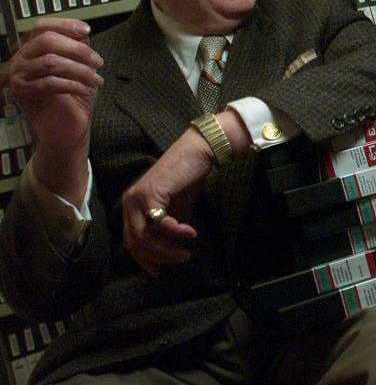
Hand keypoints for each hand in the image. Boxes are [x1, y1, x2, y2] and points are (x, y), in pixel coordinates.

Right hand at [8, 18, 102, 146]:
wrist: (65, 128)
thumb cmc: (72, 98)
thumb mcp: (78, 67)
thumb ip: (77, 47)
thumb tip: (82, 29)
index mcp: (33, 49)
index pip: (42, 26)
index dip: (64, 25)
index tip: (86, 30)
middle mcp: (21, 59)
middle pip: (47, 40)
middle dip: (78, 50)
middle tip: (97, 62)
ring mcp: (19, 76)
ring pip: (51, 61)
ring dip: (80, 70)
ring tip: (96, 80)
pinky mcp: (23, 93)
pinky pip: (51, 82)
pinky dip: (74, 85)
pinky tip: (87, 90)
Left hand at [121, 127, 211, 276]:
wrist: (196, 153)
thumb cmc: (186, 179)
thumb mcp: (172, 208)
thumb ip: (163, 226)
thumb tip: (165, 249)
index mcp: (131, 207)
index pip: (130, 241)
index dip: (143, 259)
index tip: (158, 271)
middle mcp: (129, 203)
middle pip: (136, 242)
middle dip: (158, 257)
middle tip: (180, 259)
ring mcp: (138, 197)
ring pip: (145, 236)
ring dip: (167, 249)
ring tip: (185, 252)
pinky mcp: (152, 193)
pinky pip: (161, 222)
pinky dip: (176, 232)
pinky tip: (190, 233)